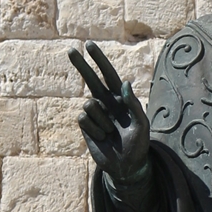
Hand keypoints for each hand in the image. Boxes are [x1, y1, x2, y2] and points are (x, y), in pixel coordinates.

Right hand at [68, 41, 150, 183]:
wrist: (126, 166)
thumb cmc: (138, 144)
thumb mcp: (141, 124)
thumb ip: (133, 103)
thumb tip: (124, 82)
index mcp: (120, 98)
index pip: (108, 75)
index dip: (99, 60)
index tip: (89, 45)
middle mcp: (106, 103)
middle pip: (89, 80)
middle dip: (81, 65)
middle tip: (70, 49)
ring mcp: (95, 114)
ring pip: (89, 105)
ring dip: (101, 120)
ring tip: (111, 132)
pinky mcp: (85, 127)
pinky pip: (83, 119)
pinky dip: (94, 129)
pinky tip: (103, 138)